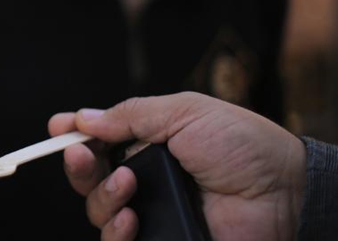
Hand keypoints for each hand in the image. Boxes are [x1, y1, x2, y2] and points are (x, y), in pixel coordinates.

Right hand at [48, 92, 305, 240]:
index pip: (100, 139)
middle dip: (78, 165)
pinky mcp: (159, 238)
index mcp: (149, 141)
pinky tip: (130, 218)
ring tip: (127, 187)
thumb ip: (131, 115)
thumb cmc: (241, 145)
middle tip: (80, 154)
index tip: (56, 129)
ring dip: (102, 196)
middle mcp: (145, 176)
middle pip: (90, 176)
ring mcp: (152, 210)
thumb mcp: (184, 112)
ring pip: (98, 210)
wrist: (283, 192)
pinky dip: (115, 231)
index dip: (74, 135)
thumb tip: (83, 118)